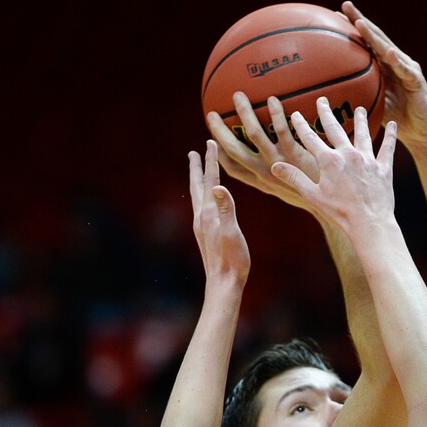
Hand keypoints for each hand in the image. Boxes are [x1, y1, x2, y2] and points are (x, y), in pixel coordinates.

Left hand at [188, 140, 249, 286]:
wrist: (223, 284)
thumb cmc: (233, 261)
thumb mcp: (232, 233)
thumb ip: (226, 209)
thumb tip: (218, 186)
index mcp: (209, 214)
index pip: (210, 181)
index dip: (211, 161)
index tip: (210, 142)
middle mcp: (201, 217)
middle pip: (197, 186)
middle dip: (196, 168)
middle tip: (193, 151)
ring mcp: (201, 226)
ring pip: (197, 196)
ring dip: (197, 181)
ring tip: (197, 171)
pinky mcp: (204, 234)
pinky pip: (201, 207)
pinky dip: (202, 195)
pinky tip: (204, 201)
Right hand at [207, 94, 319, 207]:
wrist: (345, 209)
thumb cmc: (323, 199)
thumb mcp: (298, 189)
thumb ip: (286, 175)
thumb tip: (279, 161)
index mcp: (265, 182)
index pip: (235, 170)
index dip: (219, 156)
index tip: (209, 141)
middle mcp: (268, 173)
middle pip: (236, 151)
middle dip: (221, 132)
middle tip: (211, 114)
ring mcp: (281, 163)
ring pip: (255, 135)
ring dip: (245, 114)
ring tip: (238, 96)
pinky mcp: (298, 156)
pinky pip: (283, 131)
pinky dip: (276, 114)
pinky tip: (273, 99)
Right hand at [271, 100, 396, 236]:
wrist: (369, 222)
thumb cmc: (340, 212)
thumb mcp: (313, 196)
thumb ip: (294, 178)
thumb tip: (275, 165)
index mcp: (329, 161)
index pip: (310, 138)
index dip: (301, 125)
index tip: (295, 114)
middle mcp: (348, 154)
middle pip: (335, 128)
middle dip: (326, 113)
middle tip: (322, 100)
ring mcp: (367, 159)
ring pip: (363, 134)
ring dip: (360, 120)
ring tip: (359, 109)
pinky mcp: (383, 167)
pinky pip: (388, 147)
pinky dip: (391, 135)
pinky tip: (393, 124)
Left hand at [341, 1, 426, 151]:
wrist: (423, 132)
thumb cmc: (398, 119)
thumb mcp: (373, 105)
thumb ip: (358, 96)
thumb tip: (332, 98)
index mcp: (384, 66)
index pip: (366, 42)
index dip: (352, 28)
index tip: (333, 16)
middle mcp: (396, 61)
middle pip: (376, 37)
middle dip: (360, 20)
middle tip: (345, 5)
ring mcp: (407, 68)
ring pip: (388, 49)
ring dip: (374, 36)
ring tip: (360, 24)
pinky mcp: (417, 80)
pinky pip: (405, 70)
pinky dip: (397, 62)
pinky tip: (389, 53)